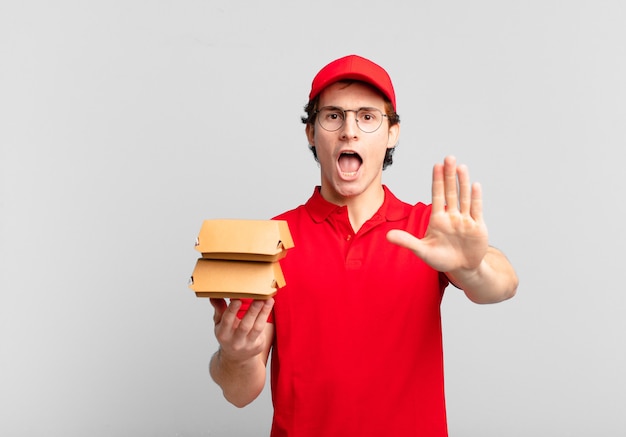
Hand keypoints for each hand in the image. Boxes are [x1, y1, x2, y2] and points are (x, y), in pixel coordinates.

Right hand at [210, 298, 273, 363]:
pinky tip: (269, 305)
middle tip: (259, 298)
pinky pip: (263, 330)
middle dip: (252, 311)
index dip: (232, 310)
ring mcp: (247, 345)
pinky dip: (266, 316)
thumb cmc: (228, 336)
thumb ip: (219, 309)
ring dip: (263, 312)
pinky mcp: (258, 345)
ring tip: (268, 300)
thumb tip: (214, 296)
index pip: (227, 321)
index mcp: (223, 334)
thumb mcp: (220, 324)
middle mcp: (235, 341)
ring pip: (257, 327)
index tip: (237, 299)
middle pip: (245, 325)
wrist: (236, 358)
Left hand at [387, 156, 488, 273]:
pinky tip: (475, 185)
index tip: (436, 166)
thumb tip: (387, 236)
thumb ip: (407, 242)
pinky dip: (476, 198)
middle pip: (450, 192)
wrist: (461, 268)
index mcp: (438, 219)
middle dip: (449, 175)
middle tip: (449, 158)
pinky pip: (476, 210)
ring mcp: (465, 221)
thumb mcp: (422, 251)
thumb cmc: (441, 259)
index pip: (437, 195)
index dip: (437, 181)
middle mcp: (452, 216)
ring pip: (464, 198)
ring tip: (461, 167)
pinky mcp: (478, 227)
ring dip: (463, 183)